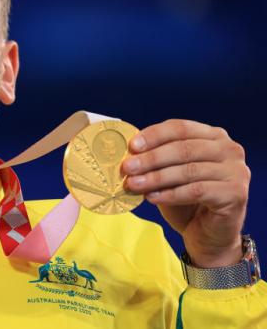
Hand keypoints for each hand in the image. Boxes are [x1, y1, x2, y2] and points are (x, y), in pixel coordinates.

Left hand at [122, 119, 249, 267]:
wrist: (208, 235)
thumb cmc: (187, 201)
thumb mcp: (168, 175)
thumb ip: (155, 161)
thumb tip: (129, 154)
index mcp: (214, 136)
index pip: (180, 128)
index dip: (154, 136)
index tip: (131, 146)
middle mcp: (229, 149)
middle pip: (184, 149)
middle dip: (151, 159)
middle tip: (127, 168)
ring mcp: (236, 171)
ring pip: (189, 170)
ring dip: (156, 178)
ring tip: (133, 184)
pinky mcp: (236, 194)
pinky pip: (197, 190)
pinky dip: (171, 194)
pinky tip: (152, 198)